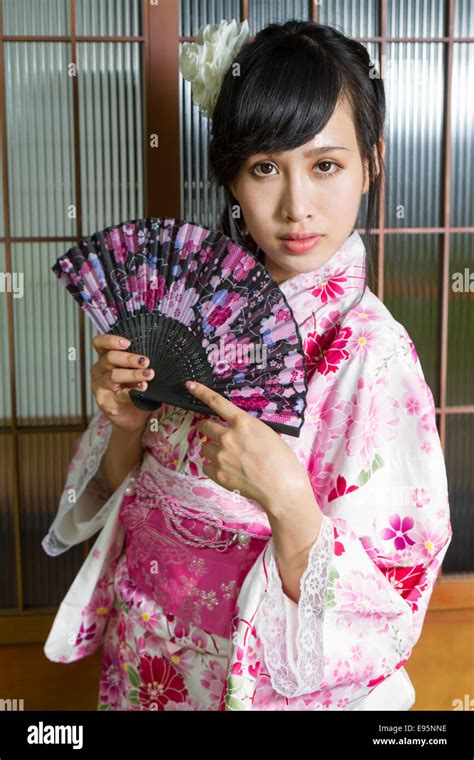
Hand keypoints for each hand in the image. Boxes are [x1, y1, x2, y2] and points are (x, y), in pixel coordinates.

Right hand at [91, 334, 154, 433]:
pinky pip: (118, 395)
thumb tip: (155, 352)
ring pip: (113, 375)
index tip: (127, 342)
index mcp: (105, 359)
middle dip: (129, 358)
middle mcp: (99, 370)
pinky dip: (131, 392)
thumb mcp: (136, 371)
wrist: (132, 418)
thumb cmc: (134, 390)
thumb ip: (138, 362)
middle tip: (146, 361)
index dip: (111, 340)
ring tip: (149, 375)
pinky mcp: (104, 401)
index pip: (100, 343)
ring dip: (133, 374)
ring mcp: (100, 386)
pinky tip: (142, 389)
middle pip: (109, 358)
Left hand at [187, 380, 310, 517]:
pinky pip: (206, 466)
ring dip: (212, 450)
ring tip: (229, 459)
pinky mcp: (218, 474)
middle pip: (204, 426)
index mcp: (244, 423)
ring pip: (204, 447)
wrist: (283, 489)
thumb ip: (250, 430)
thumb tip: (241, 431)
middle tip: (216, 435)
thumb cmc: (283, 462)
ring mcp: (221, 456)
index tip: (190, 385)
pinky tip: (228, 471)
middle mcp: (228, 436)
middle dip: (207, 428)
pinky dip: (213, 467)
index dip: (201, 392)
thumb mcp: (270, 435)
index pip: (216, 402)